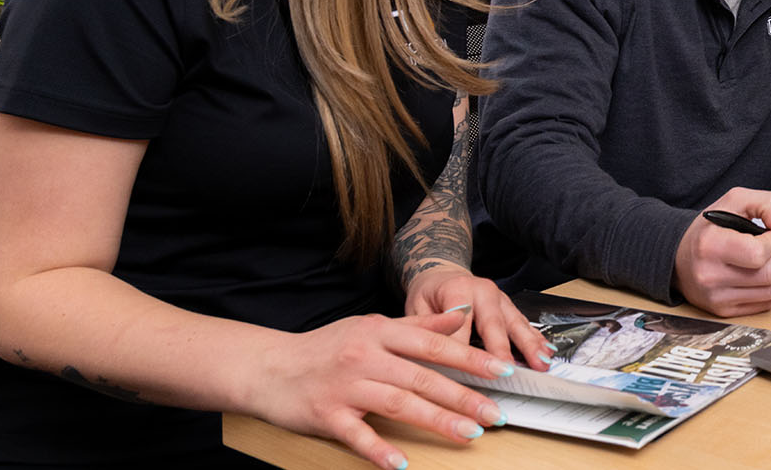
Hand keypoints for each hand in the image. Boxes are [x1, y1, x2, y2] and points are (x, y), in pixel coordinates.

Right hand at [250, 309, 514, 469]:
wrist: (269, 367)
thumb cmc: (326, 348)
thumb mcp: (371, 326)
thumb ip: (417, 324)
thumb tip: (459, 315)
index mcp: (379, 332)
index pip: (433, 344)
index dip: (470, 357)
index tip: (501, 370)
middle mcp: (365, 356)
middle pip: (422, 377)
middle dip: (464, 396)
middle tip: (496, 413)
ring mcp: (345, 387)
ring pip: (399, 403)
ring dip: (437, 420)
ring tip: (469, 433)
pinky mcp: (326, 415)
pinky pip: (357, 435)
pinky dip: (379, 450)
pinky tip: (401, 464)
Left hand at [405, 261, 552, 370]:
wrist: (442, 274)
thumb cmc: (429, 295)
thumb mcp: (416, 309)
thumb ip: (425, 331)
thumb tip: (431, 359)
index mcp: (457, 289)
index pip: (460, 324)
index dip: (462, 349)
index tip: (466, 373)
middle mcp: (482, 291)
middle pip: (493, 323)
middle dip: (501, 349)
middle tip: (507, 371)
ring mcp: (500, 298)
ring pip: (516, 323)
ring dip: (529, 345)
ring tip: (540, 363)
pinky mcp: (509, 307)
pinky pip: (525, 324)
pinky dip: (536, 340)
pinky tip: (547, 353)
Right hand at [674, 187, 770, 316]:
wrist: (678, 255)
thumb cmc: (707, 229)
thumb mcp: (734, 201)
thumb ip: (766, 204)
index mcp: (710, 245)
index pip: (758, 253)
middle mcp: (710, 275)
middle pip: (769, 274)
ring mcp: (716, 297)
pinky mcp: (723, 310)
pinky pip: (765, 304)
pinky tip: (762, 275)